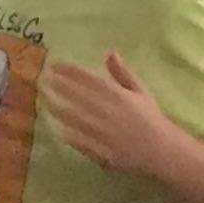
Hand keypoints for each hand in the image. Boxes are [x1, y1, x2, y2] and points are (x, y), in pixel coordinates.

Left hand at [42, 51, 180, 178]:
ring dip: (57, 108)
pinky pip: (79, 141)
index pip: (88, 79)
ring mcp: (101, 131)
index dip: (69, 71)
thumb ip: (122, 73)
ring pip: (73, 117)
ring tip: (44, 100)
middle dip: (58, 86)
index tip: (55, 64)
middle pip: (76, 96)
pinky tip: (56, 127)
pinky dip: (67, 133)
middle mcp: (106, 110)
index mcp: (116, 94)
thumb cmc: (150, 117)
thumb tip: (109, 52)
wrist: (161, 150)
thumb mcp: (140, 90)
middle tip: (42, 79)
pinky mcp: (99, 150)